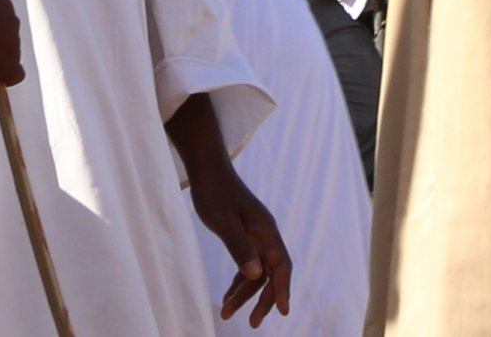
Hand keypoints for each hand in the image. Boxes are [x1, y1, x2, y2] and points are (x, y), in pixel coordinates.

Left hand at [193, 162, 292, 324]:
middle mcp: (265, 235)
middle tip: (251, 323)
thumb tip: (257, 275)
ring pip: (257, 270)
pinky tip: (227, 294)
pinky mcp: (243, 234)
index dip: (283, 290)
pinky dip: (238, 280)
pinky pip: (247, 263)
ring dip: (244, 292)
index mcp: (266, 231)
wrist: (207, 168)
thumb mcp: (224, 222)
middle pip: (271, 273)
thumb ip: (240, 248)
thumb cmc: (214, 192)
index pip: (281, 266)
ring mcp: (255, 234)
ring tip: (227, 312)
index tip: (284, 312)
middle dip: (263, 299)